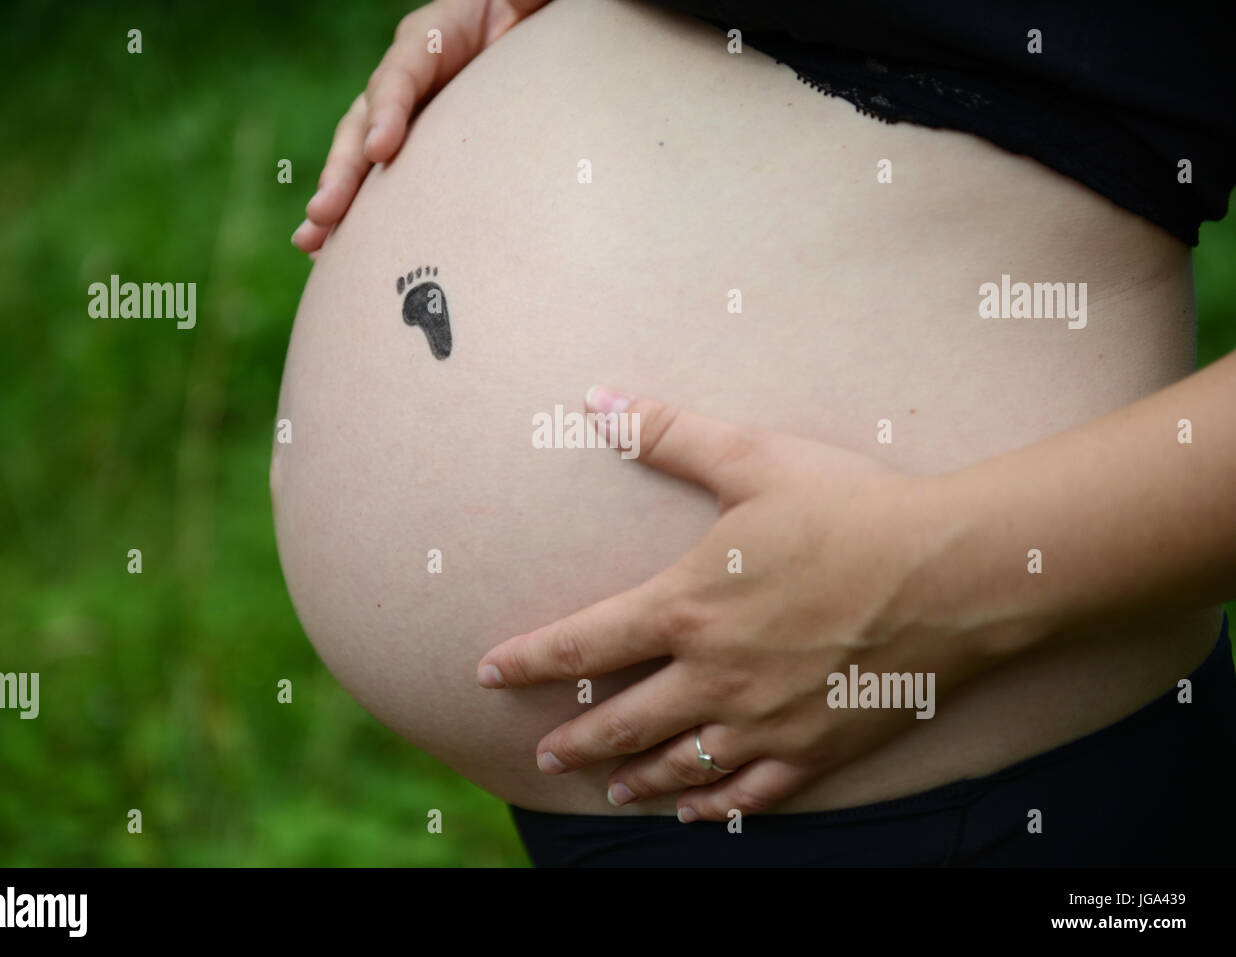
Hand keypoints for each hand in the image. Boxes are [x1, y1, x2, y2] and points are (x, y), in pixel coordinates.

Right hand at [293, 0, 549, 253]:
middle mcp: (405, 79)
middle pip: (364, 122)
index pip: (402, 72)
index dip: (388, 108)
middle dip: (344, 170)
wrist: (517, 33)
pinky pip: (376, 183)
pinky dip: (354, 219)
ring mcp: (401, 115)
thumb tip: (522, 9)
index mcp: (432, 38)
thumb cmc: (526, 13)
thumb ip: (520, 3)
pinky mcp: (410, 150)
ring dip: (335, 201)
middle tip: (326, 212)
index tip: (380, 150)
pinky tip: (332, 255)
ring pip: (358, 157)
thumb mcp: (522, 1)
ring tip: (312, 242)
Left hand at [477, 387, 999, 819]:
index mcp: (688, 607)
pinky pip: (752, 790)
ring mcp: (765, 720)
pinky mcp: (816, 746)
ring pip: (679, 764)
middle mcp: (714, 676)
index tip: (488, 673)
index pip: (584, 643)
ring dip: (634, 778)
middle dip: (574, 739)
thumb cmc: (850, 510)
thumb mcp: (752, 459)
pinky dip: (715, 802)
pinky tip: (696, 807)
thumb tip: (597, 399)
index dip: (529, 660)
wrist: (952, 573)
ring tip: (607, 788)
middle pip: (621, 721)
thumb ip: (668, 434)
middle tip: (542, 756)